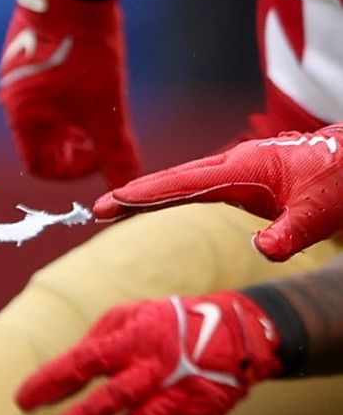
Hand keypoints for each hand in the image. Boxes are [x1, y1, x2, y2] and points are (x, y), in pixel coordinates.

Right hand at [0, 0, 140, 188]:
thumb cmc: (84, 53)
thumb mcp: (107, 107)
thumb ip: (115, 150)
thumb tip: (125, 186)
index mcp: (23, 118)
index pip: (39, 165)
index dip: (72, 172)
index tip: (100, 157)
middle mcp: (11, 98)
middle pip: (40, 139)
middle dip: (74, 144)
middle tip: (103, 133)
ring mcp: (15, 71)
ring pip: (44, 111)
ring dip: (72, 117)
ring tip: (101, 100)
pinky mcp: (25, 48)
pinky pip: (43, 85)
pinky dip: (67, 91)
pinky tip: (91, 70)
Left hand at [16, 292, 288, 414]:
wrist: (238, 333)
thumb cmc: (164, 326)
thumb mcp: (125, 320)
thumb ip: (86, 350)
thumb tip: (50, 387)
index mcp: (134, 341)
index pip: (85, 362)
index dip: (52, 381)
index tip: (23, 401)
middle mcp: (157, 369)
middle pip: (115, 398)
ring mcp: (181, 395)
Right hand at [96, 125, 342, 261]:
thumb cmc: (340, 180)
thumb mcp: (319, 214)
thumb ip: (288, 234)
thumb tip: (260, 250)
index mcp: (245, 169)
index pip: (185, 183)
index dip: (146, 195)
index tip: (112, 202)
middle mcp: (235, 164)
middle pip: (174, 179)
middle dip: (135, 194)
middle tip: (97, 209)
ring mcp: (239, 169)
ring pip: (184, 180)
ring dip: (149, 193)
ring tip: (114, 206)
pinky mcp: (245, 177)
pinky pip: (199, 185)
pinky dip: (171, 192)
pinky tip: (156, 201)